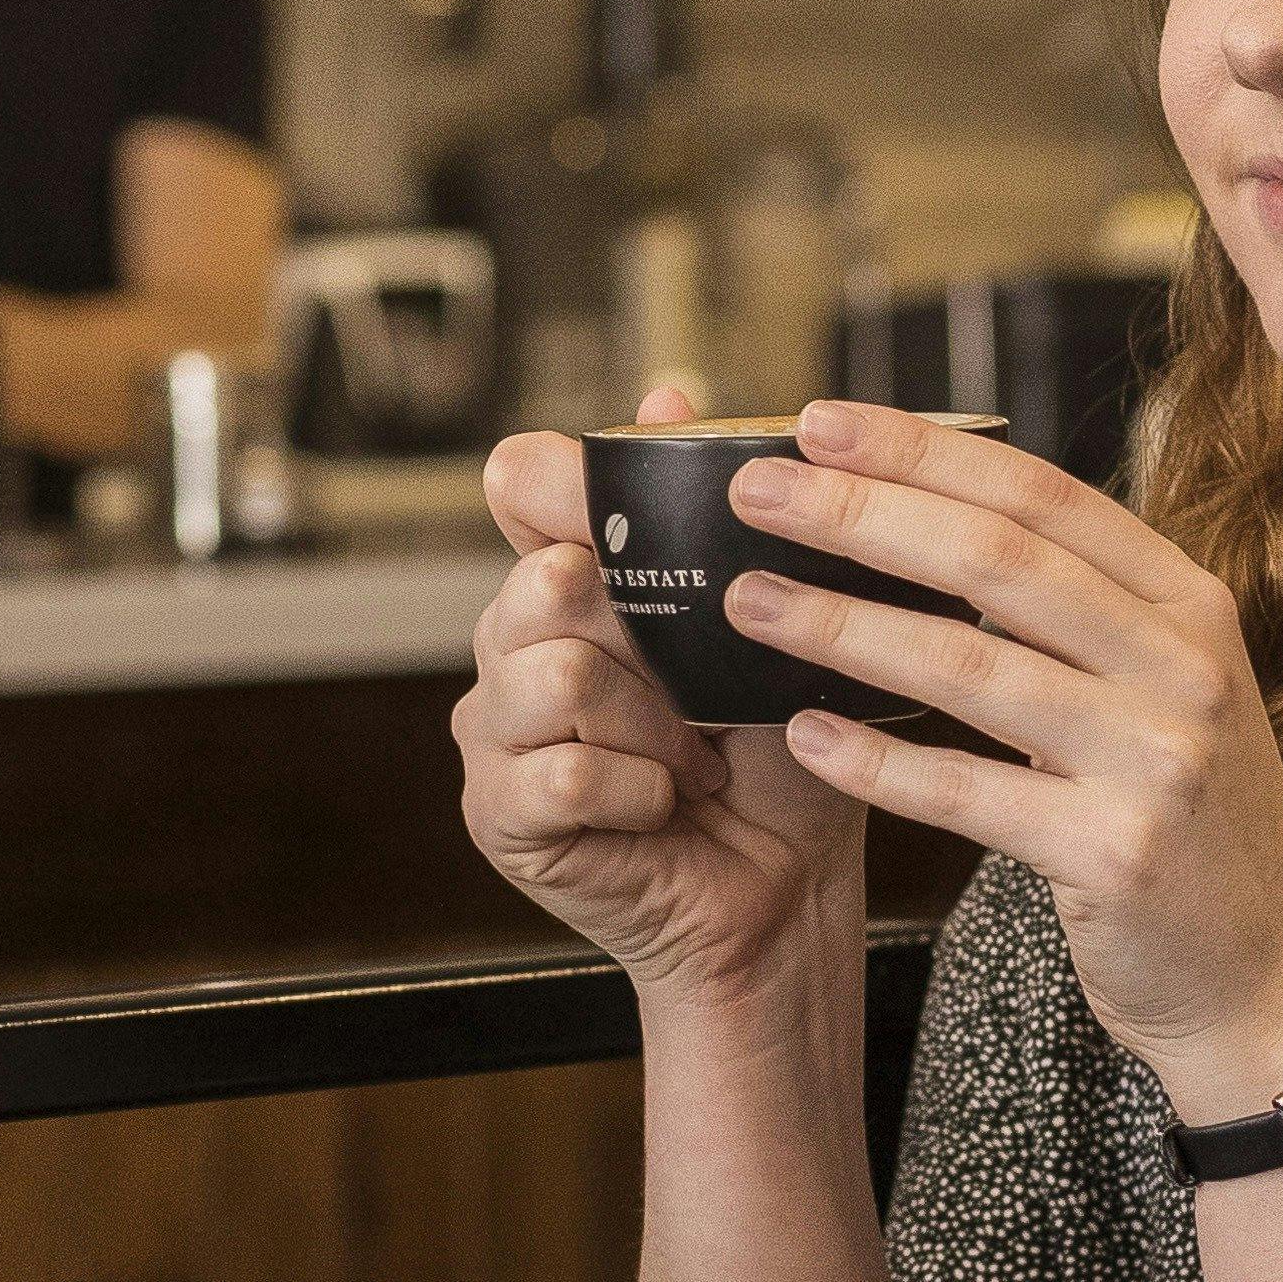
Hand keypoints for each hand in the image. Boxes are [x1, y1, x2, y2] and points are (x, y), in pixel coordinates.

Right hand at [453, 419, 860, 1005]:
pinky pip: (563, 770)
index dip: (574, 489)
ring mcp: (496, 728)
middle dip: (648, 636)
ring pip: (555, 672)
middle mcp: (513, 641)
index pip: (522, 482)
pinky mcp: (497, 811)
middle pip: (543, 578)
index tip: (642, 533)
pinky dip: (639, 790)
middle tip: (707, 694)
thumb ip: (709, 518)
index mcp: (570, 579)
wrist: (786, 891)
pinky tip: (664, 806)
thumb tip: (667, 390)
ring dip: (654, 723)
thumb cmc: (783, 754)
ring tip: (695, 759)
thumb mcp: (770, 621)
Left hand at [721, 399, 1282, 1124]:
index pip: (1041, 494)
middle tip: (755, 491)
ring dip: (844, 626)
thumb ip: (1079, 613)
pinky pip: (966, 794)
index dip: (925, 450)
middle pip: (997, 560)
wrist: (1271, 980)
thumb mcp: (1164, 693)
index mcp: (1190, 605)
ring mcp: (1157, 760)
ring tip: (747, 602)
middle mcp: (1184, 666)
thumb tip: (930, 522)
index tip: (817, 421)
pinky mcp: (1115, 854)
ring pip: (970, 668)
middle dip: (863, 513)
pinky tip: (802, 735)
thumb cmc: (1188, 828)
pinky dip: (875, 765)